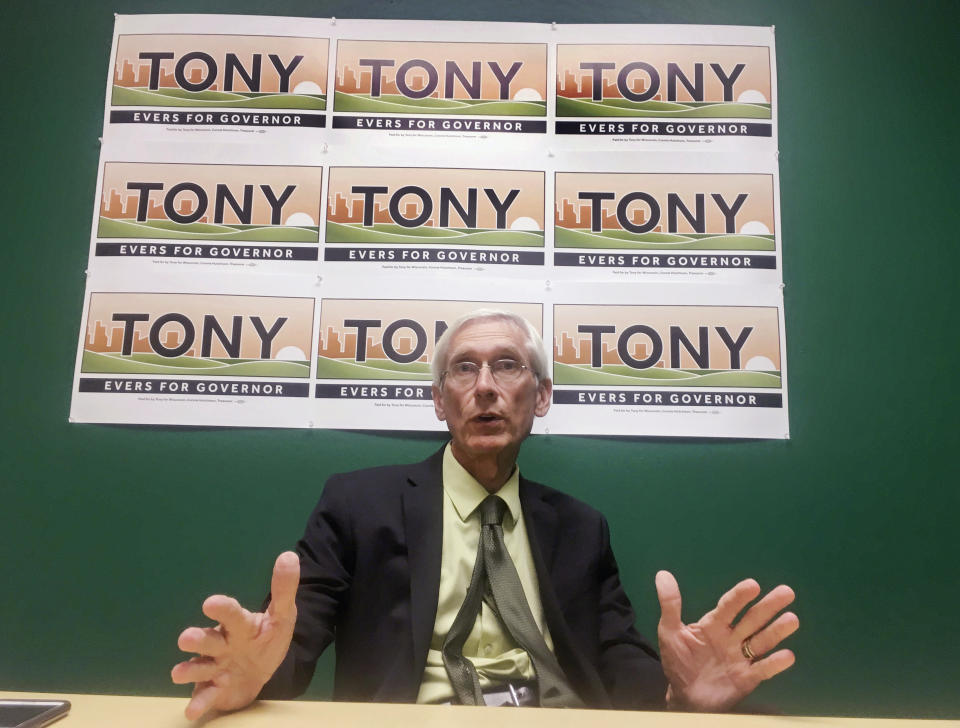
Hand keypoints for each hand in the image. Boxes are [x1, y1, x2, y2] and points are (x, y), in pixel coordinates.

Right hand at [171, 551, 299, 719]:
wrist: (260, 672)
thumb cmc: (266, 639)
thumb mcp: (282, 616)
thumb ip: (284, 590)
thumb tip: (289, 555)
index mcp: (238, 625)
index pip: (230, 614)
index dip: (222, 609)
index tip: (211, 603)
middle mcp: (221, 644)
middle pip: (207, 640)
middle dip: (197, 638)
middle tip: (185, 638)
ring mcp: (215, 667)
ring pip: (199, 666)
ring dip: (189, 669)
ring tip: (178, 673)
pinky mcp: (214, 689)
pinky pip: (204, 696)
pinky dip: (198, 703)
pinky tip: (192, 710)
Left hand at [655, 570, 797, 711]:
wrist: (684, 696)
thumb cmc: (678, 661)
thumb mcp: (669, 632)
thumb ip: (670, 605)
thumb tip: (663, 575)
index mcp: (714, 624)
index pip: (728, 606)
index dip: (739, 596)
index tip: (752, 584)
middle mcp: (731, 637)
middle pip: (752, 619)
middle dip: (768, 606)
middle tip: (786, 591)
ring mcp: (741, 657)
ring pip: (762, 641)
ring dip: (777, 630)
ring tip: (792, 619)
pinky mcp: (747, 678)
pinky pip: (763, 670)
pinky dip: (775, 663)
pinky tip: (788, 655)